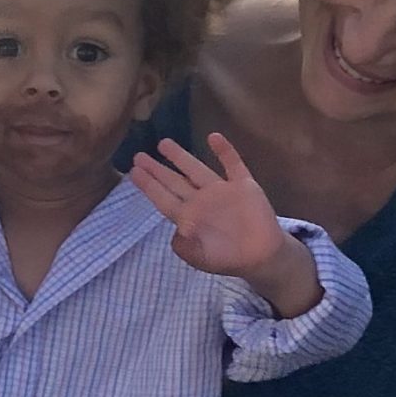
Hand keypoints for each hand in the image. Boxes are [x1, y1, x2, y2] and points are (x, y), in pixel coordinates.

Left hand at [130, 133, 299, 285]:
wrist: (262, 257)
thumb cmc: (229, 259)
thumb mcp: (201, 259)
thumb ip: (184, 247)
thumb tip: (175, 232)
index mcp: (189, 218)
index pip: (163, 198)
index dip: (149, 185)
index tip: (133, 172)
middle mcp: (202, 201)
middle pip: (174, 182)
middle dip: (157, 169)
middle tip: (138, 156)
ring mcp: (222, 191)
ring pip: (197, 169)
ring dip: (181, 156)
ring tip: (163, 143)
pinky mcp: (243, 186)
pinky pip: (233, 164)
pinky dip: (225, 151)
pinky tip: (213, 137)